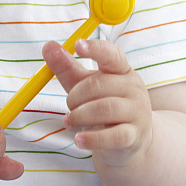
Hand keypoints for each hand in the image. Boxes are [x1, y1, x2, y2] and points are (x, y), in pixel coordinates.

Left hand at [42, 37, 152, 167]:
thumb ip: (66, 67)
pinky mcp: (134, 136)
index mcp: (122, 70)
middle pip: (100, 85)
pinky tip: (79, 140)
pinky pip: (112, 136)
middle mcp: (133, 88)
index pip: (111, 54)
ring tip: (70, 122)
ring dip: (79, 116)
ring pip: (104, 109)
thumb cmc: (102, 106)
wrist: (128, 140)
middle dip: (76, 96)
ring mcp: (136, 112)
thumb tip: (48, 45)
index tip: (78, 45)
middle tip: (68, 106)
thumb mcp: (83, 85)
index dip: (95, 49)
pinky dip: (91, 138)